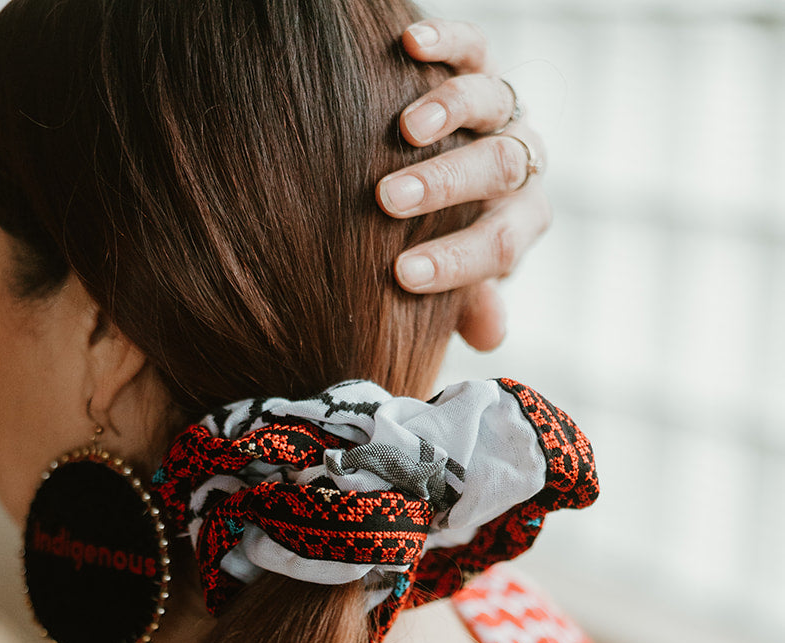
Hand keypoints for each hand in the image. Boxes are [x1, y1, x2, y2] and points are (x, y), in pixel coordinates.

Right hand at [377, 19, 550, 350]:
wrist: (449, 167)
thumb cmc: (443, 238)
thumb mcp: (458, 277)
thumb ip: (470, 302)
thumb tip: (491, 337)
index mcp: (520, 219)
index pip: (497, 244)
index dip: (453, 263)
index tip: (400, 276)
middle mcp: (520, 161)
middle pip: (496, 167)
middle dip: (443, 186)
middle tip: (389, 199)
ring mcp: (502, 107)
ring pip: (488, 99)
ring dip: (448, 112)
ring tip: (407, 130)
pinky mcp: (480, 60)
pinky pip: (470, 44)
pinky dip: (445, 39)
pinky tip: (410, 44)